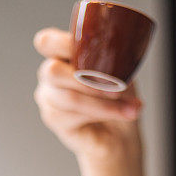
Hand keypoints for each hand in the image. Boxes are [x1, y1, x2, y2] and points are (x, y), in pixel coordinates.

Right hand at [33, 28, 143, 164]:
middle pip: (52, 71)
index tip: (94, 52)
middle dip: (87, 80)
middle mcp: (50, 76)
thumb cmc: (120, 99)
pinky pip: (74, 115)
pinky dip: (102, 113)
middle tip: (116, 88)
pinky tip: (121, 114)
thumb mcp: (123, 72)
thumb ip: (114, 61)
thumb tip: (117, 61)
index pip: (47, 43)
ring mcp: (48, 99)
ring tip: (129, 107)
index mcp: (62, 55)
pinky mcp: (54, 121)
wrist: (121, 133)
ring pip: (69, 97)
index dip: (64, 44)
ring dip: (103, 103)